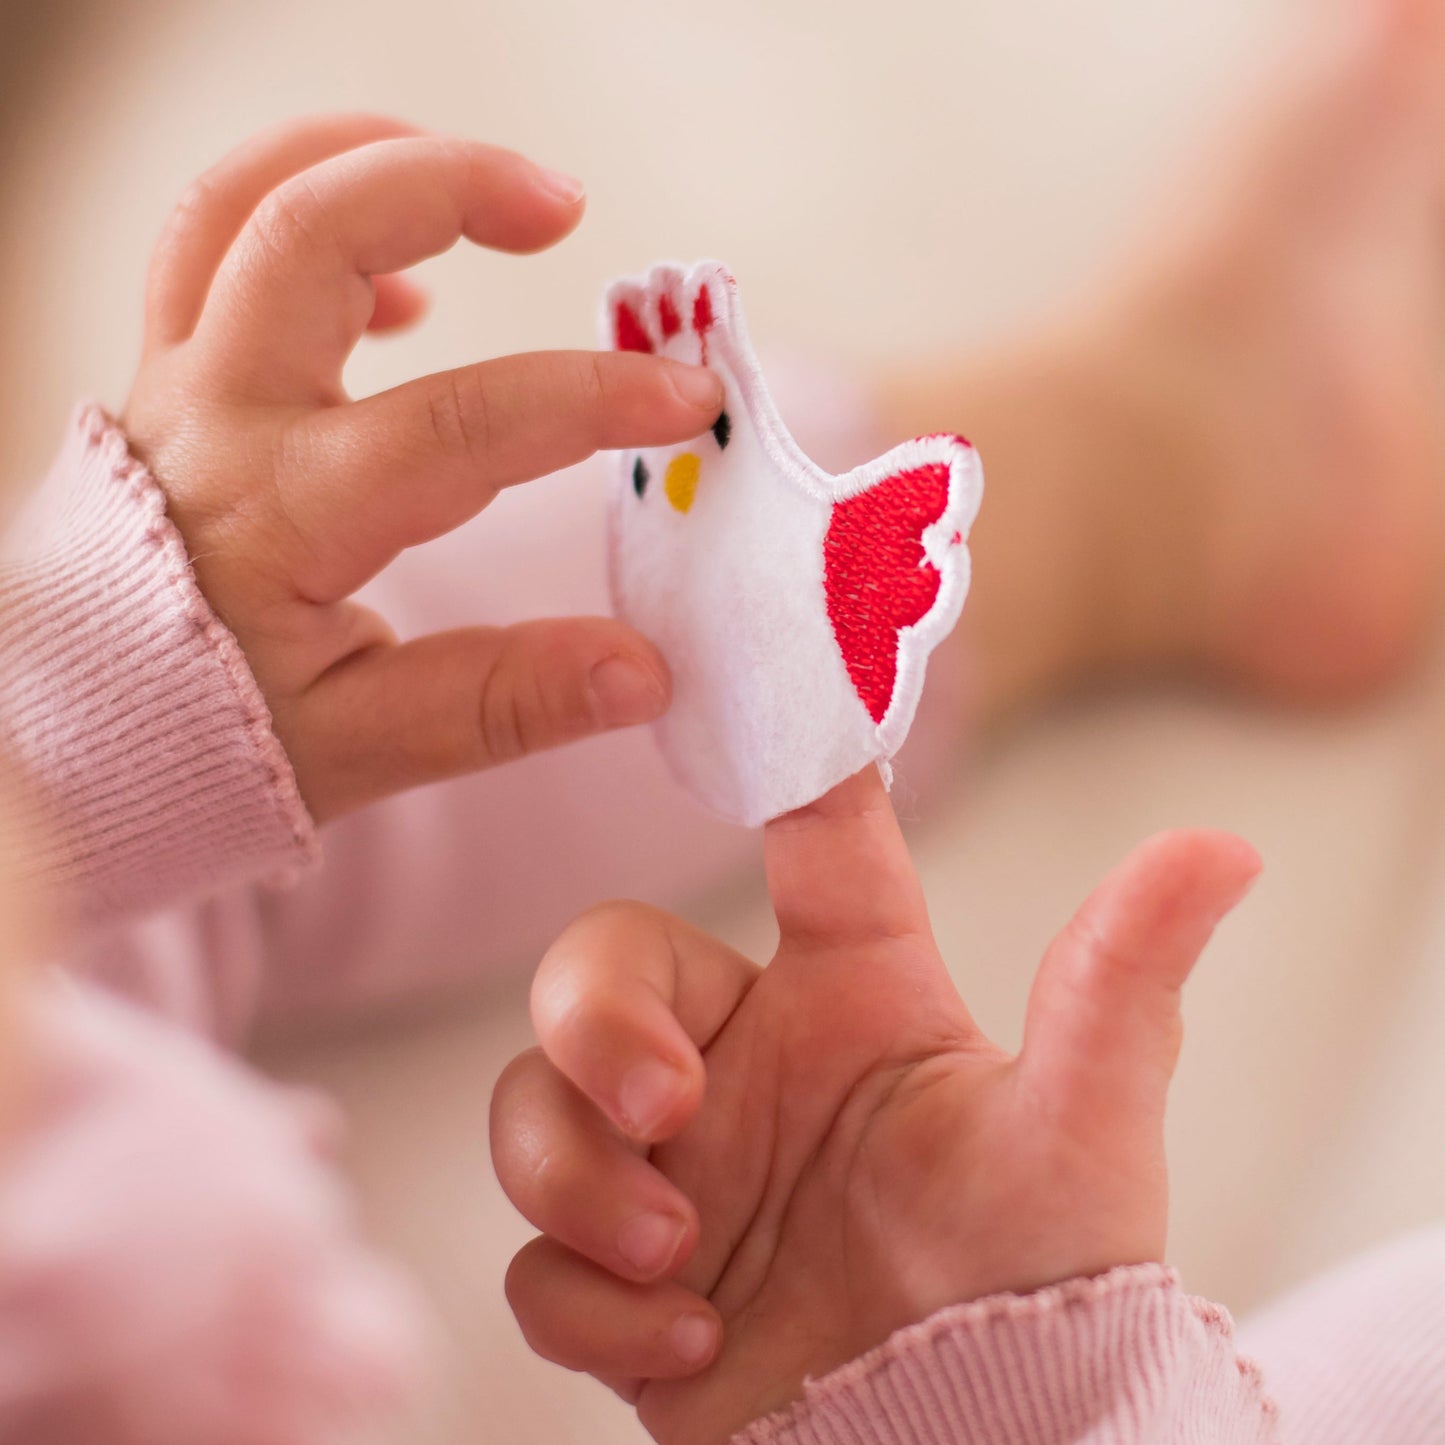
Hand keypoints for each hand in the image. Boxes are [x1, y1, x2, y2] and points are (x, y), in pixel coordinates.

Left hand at [123, 114, 723, 820]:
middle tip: (564, 205)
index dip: (585, 401)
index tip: (686, 397)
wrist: (74, 736)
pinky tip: (407, 291)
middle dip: (450, 184)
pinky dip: (310, 220)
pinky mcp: (164, 378)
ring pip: (239, 204)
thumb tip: (643, 672)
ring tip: (480, 184)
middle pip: (311, 231)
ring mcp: (176, 384)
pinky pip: (216, 249)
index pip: (455, 427)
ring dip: (364, 159)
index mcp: (280, 515)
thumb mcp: (365, 745)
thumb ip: (502, 702)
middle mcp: (216, 421)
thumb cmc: (211, 741)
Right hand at [491, 767, 1258, 1443]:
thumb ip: (1122, 983)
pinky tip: (684, 1348)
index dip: (773, 759)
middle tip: (668, 1107)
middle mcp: (742, 1063)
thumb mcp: (1079, 1127)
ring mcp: (672, 1168)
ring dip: (579, 1181)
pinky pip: (536, 1257)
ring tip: (680, 1263)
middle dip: (596, 1024)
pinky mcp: (622, 1279)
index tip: (709, 678)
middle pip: (596, 966)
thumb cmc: (1040, 1278)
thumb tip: (1225, 847)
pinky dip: (587, 1302)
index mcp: (847, 994)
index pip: (804, 841)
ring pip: (535, 1108)